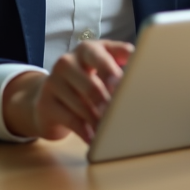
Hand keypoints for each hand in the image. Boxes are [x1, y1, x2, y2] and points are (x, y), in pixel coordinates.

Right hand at [2, 39, 132, 141]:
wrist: (48, 96)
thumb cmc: (85, 79)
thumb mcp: (102, 65)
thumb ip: (122, 59)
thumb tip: (144, 62)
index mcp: (86, 49)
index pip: (100, 56)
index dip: (112, 72)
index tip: (123, 85)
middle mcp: (67, 62)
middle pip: (92, 85)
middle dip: (109, 104)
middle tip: (122, 115)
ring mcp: (53, 82)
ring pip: (81, 106)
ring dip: (99, 121)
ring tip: (112, 130)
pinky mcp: (45, 103)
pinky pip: (70, 120)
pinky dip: (86, 132)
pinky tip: (95, 139)